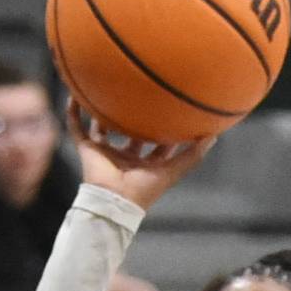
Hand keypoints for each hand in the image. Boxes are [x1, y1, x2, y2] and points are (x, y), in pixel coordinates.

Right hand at [70, 102, 215, 211]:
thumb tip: (215, 135)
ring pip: (103, 128)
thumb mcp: (173, 170)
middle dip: (134, 117)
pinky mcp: (88, 150)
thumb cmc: (144, 191)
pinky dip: (74, 113)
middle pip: (130, 133)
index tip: (171, 110)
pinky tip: (75, 95)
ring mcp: (105, 153)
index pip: (156, 144)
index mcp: (144, 164)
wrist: (114, 201)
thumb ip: (193, 155)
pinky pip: (77, 128)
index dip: (164, 129)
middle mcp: (124, 158)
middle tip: (140, 93)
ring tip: (105, 88)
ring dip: (103, 112)